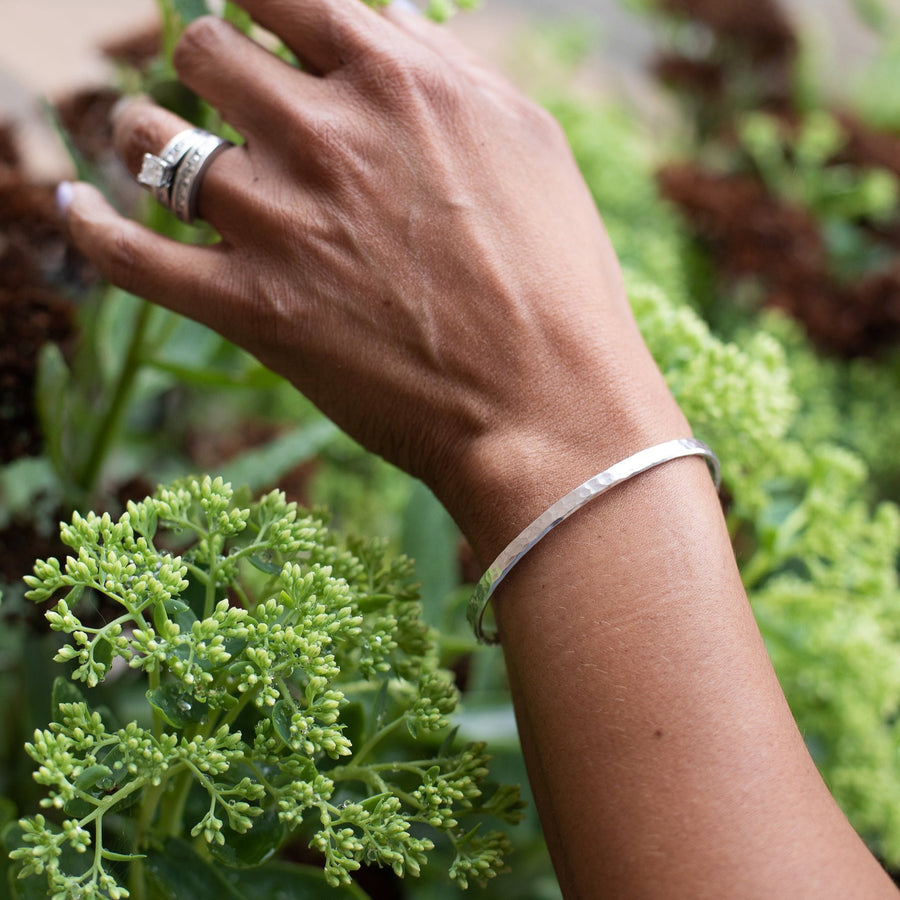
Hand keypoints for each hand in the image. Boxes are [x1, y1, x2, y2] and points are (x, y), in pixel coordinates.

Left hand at [65, 0, 685, 555]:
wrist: (546, 406)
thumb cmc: (557, 278)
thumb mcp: (529, 142)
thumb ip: (447, 69)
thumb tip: (383, 21)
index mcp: (394, 79)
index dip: (251, 0)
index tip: (248, 25)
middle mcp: (325, 135)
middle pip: (201, 51)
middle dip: (200, 65)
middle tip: (212, 96)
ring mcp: (280, 223)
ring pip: (153, 140)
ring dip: (145, 136)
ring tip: (155, 150)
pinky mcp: (253, 310)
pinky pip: (130, 257)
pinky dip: (88, 228)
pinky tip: (72, 210)